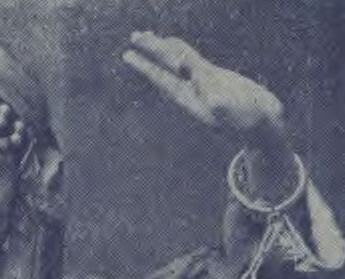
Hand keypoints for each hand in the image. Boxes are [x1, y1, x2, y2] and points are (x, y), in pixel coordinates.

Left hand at [122, 31, 297, 203]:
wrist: (264, 126)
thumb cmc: (250, 122)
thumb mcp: (233, 110)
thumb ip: (218, 100)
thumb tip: (209, 96)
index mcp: (192, 100)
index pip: (164, 79)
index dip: (147, 66)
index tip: (130, 54)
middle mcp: (194, 92)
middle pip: (168, 68)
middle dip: (151, 53)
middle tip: (134, 37)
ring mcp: (204, 84)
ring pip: (180, 63)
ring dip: (164, 50)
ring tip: (149, 37)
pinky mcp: (216, 79)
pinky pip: (195, 62)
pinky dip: (183, 52)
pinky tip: (175, 46)